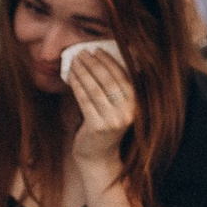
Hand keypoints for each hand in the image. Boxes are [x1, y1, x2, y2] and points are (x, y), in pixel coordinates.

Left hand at [63, 44, 137, 162]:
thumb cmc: (104, 126)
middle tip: (82, 53)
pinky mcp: (98, 126)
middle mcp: (127, 112)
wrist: (98, 156)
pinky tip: (70, 76)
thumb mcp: (115, 107)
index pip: (122, 76)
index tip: (96, 50)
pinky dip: (77, 85)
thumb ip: (113, 88)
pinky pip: (85, 100)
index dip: (109, 61)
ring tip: (74, 61)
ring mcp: (113, 120)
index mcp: (135, 104)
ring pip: (95, 89)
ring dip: (83, 72)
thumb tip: (99, 59)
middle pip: (108, 81)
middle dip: (94, 64)